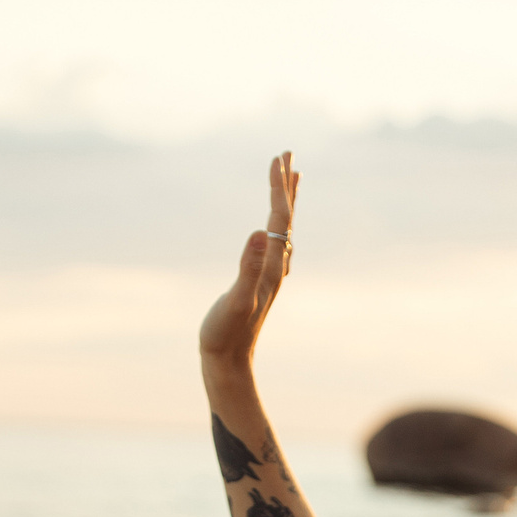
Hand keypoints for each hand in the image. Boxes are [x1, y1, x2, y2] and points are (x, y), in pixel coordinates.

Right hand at [199, 151, 297, 369]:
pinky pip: (275, 243)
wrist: (229, 363)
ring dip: (286, 202)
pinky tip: (274, 227)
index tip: (277, 158)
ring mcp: (270, 275)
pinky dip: (277, 224)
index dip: (278, 187)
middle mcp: (276, 267)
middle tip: (287, 154)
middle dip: (286, 185)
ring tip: (290, 179)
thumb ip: (247, 267)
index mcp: (270, 266)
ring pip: (283, 229)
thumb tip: (258, 232)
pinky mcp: (262, 282)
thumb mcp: (236, 300)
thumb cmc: (226, 333)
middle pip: (286, 218)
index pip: (278, 218)